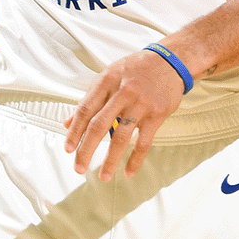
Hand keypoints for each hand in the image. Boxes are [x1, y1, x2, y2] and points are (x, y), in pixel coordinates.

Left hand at [65, 48, 188, 179]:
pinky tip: (129, 172)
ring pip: (121, 137)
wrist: (170, 61)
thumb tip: (68, 123)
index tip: (68, 149)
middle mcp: (122, 92)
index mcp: (106, 81)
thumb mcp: (108, 76)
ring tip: (103, 176)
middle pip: (99, 126)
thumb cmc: (135, 69)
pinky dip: (135, 159)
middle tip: (79, 168)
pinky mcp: (157, 114)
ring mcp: (141, 104)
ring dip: (110, 160)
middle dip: (86, 150)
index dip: (74, 131)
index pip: (85, 110)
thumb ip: (89, 99)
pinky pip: (144, 142)